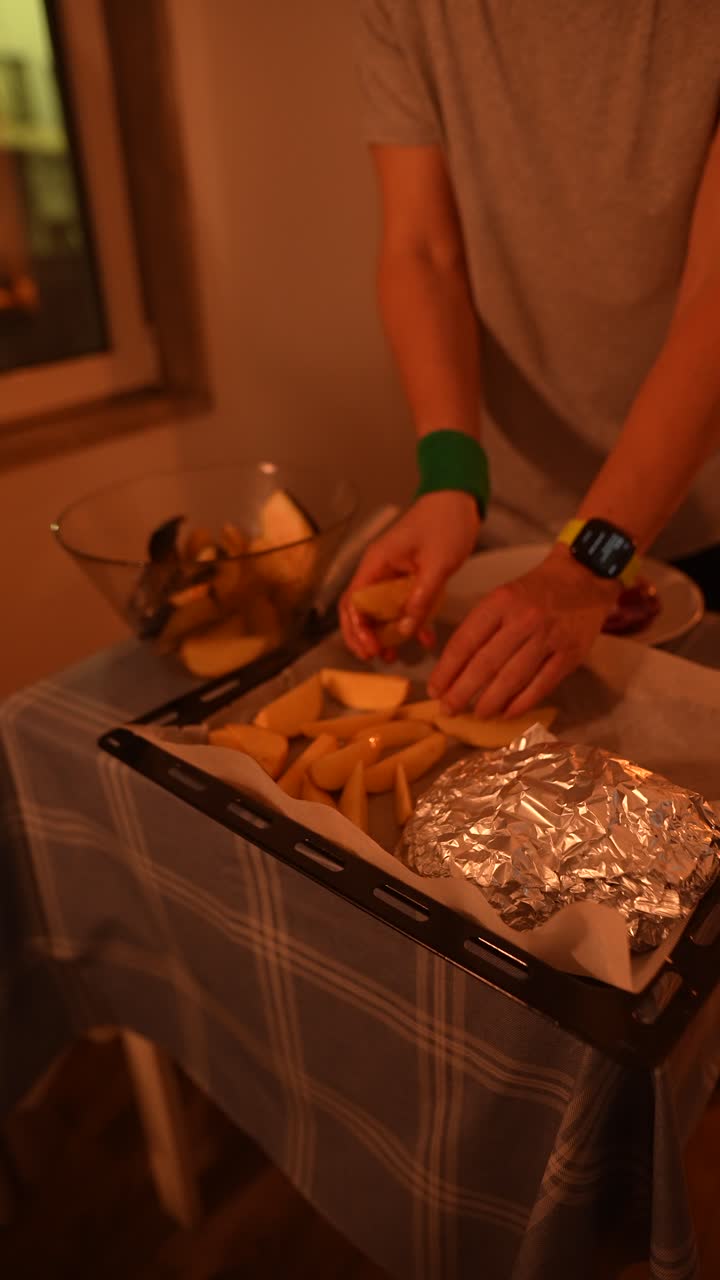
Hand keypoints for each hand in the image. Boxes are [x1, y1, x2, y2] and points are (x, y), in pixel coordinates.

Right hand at [340, 491, 480, 659]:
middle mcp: (379, 568)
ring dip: (383, 633)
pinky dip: (409, 622)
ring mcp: (393, 572)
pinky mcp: (408, 576)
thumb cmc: (446, 520)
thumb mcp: (437, 563)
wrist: (461, 498)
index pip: (354, 601)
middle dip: (362, 635)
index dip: (358, 628)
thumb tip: (407, 628)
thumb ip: (421, 597)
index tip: (371, 648)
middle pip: (358, 608)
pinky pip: (401, 604)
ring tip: (391, 656)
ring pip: (379, 610)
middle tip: (373, 657)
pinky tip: (422, 639)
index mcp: (377, 562)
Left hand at [428, 544, 618, 715]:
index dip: (446, 670)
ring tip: (476, 714)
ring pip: (513, 678)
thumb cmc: (535, 591)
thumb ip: (482, 628)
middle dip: (462, 692)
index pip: (465, 641)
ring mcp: (549, 638)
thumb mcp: (503, 597)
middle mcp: (524, 619)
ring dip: (490, 701)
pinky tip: (506, 713)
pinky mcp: (570, 654)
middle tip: (448, 709)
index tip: (434, 689)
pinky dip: (521, 703)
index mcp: (500, 602)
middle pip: (486, 664)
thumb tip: (454, 670)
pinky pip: (541, 685)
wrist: (585, 578)